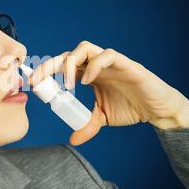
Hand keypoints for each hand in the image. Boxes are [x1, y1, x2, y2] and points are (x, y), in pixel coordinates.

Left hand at [28, 41, 188, 145]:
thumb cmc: (130, 107)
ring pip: (86, 48)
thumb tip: (72, 139)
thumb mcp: (103, 118)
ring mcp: (111, 62)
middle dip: (50, 64)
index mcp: (88, 74)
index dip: (46, 70)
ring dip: (71, 63)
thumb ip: (87, 125)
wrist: (157, 110)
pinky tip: (88, 81)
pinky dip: (96, 65)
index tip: (32, 82)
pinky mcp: (127, 64)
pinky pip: (108, 55)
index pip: (63, 65)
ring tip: (68, 84)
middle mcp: (97, 65)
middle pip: (68, 54)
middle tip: (38, 80)